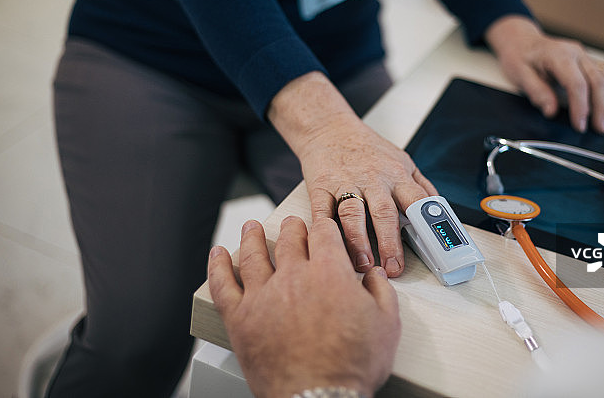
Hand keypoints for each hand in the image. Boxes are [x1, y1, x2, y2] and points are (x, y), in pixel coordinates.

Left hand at [208, 217, 400, 397]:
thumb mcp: (386, 324)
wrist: (318, 397)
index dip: (324, 226)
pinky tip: (218, 255)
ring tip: (251, 227)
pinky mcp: (240, 318)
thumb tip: (375, 275)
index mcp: (329, 272)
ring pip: (253, 254)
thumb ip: (381, 292)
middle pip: (290, 240)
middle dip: (293, 228)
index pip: (324, 234)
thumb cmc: (353, 365)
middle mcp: (293, 276)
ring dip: (253, 237)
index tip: (323, 225)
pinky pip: (223, 284)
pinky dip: (218, 266)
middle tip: (292, 224)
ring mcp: (263, 295)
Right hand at [268, 72, 437, 277]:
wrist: (329, 128)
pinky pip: (322, 210)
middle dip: (390, 242)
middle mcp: (373, 179)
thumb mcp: (402, 160)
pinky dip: (325, 228)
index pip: (416, 201)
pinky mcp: (321, 187)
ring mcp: (345, 183)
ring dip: (357, 240)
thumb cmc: (367, 149)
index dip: (425, 225)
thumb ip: (420, 186)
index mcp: (397, 175)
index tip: (431, 248)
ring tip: (363, 263)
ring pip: (353, 213)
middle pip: (384, 212)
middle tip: (393, 268)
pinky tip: (329, 244)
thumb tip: (439, 210)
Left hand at [486, 16, 603, 132]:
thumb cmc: (519, 57)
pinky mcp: (587, 60)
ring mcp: (583, 55)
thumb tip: (550, 111)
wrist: (521, 41)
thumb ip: (536, 91)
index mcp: (557, 55)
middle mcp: (575, 53)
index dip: (580, 106)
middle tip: (599, 129)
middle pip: (596, 81)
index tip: (580, 125)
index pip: (576, 83)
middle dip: (600, 107)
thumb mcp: (519, 74)